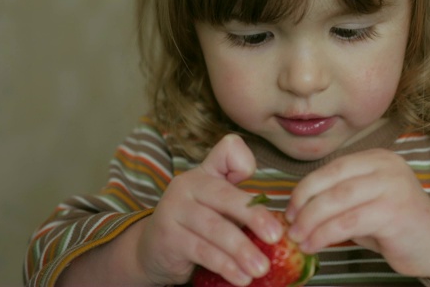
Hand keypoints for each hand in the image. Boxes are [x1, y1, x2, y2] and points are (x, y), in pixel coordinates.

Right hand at [136, 134, 283, 285]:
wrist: (152, 248)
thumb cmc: (196, 224)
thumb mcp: (217, 206)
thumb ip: (241, 201)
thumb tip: (277, 220)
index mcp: (204, 173)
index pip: (227, 154)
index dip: (243, 162)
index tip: (259, 181)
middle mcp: (186, 185)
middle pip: (225, 196)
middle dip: (254, 217)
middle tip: (276, 237)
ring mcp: (174, 210)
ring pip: (215, 228)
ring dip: (241, 250)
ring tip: (262, 267)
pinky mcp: (168, 237)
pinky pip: (202, 251)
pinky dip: (225, 266)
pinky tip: (241, 278)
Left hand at [284, 148, 429, 277]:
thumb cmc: (397, 225)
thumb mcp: (365, 203)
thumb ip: (338, 199)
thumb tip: (297, 210)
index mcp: (376, 159)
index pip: (332, 168)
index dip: (306, 188)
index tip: (290, 208)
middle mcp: (385, 167)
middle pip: (331, 182)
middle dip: (305, 206)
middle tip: (290, 226)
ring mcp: (392, 187)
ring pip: (337, 202)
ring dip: (311, 222)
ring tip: (299, 239)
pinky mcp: (394, 212)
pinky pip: (348, 222)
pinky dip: (325, 235)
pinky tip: (315, 245)